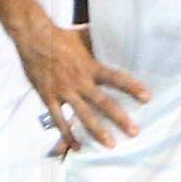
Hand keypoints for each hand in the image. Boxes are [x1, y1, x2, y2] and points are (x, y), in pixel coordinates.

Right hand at [18, 23, 145, 152]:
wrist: (33, 39)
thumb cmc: (62, 37)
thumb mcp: (86, 37)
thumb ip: (102, 43)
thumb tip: (123, 35)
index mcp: (90, 66)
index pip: (116, 78)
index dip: (132, 87)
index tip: (147, 97)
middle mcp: (79, 81)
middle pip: (103, 103)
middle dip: (119, 118)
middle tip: (134, 132)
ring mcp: (63, 91)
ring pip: (83, 115)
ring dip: (98, 131)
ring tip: (111, 145)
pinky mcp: (49, 98)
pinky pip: (59, 120)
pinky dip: (68, 135)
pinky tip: (78, 147)